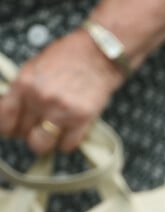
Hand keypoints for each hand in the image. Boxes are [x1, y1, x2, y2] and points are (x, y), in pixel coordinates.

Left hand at [0, 27, 124, 154]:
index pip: (4, 119)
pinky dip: (67, 142)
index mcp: (24, 84)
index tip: (14, 130)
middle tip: (39, 127)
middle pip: (23, 134)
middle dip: (29, 133)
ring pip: (41, 145)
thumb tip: (17, 115)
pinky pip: (67, 145)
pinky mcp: (82, 119)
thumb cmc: (68, 59)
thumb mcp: (35, 69)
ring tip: (53, 133)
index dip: (8, 128)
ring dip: (46, 142)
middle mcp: (40, 99)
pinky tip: (70, 131)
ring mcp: (61, 111)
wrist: (98, 55)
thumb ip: (23, 92)